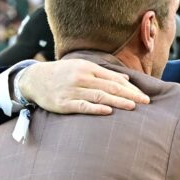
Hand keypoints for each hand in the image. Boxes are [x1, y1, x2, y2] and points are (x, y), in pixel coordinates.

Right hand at [19, 59, 149, 114]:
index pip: (114, 79)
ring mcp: (72, 90)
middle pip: (110, 87)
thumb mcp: (82, 68)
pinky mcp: (63, 103)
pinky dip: (95, 108)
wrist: (34, 79)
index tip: (144, 95)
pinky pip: (82, 106)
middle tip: (146, 102)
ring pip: (99, 96)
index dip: (131, 88)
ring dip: (117, 101)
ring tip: (133, 106)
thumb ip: (104, 74)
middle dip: (130, 94)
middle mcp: (81, 77)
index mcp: (88, 68)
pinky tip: (108, 111)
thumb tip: (126, 78)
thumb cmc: (63, 74)